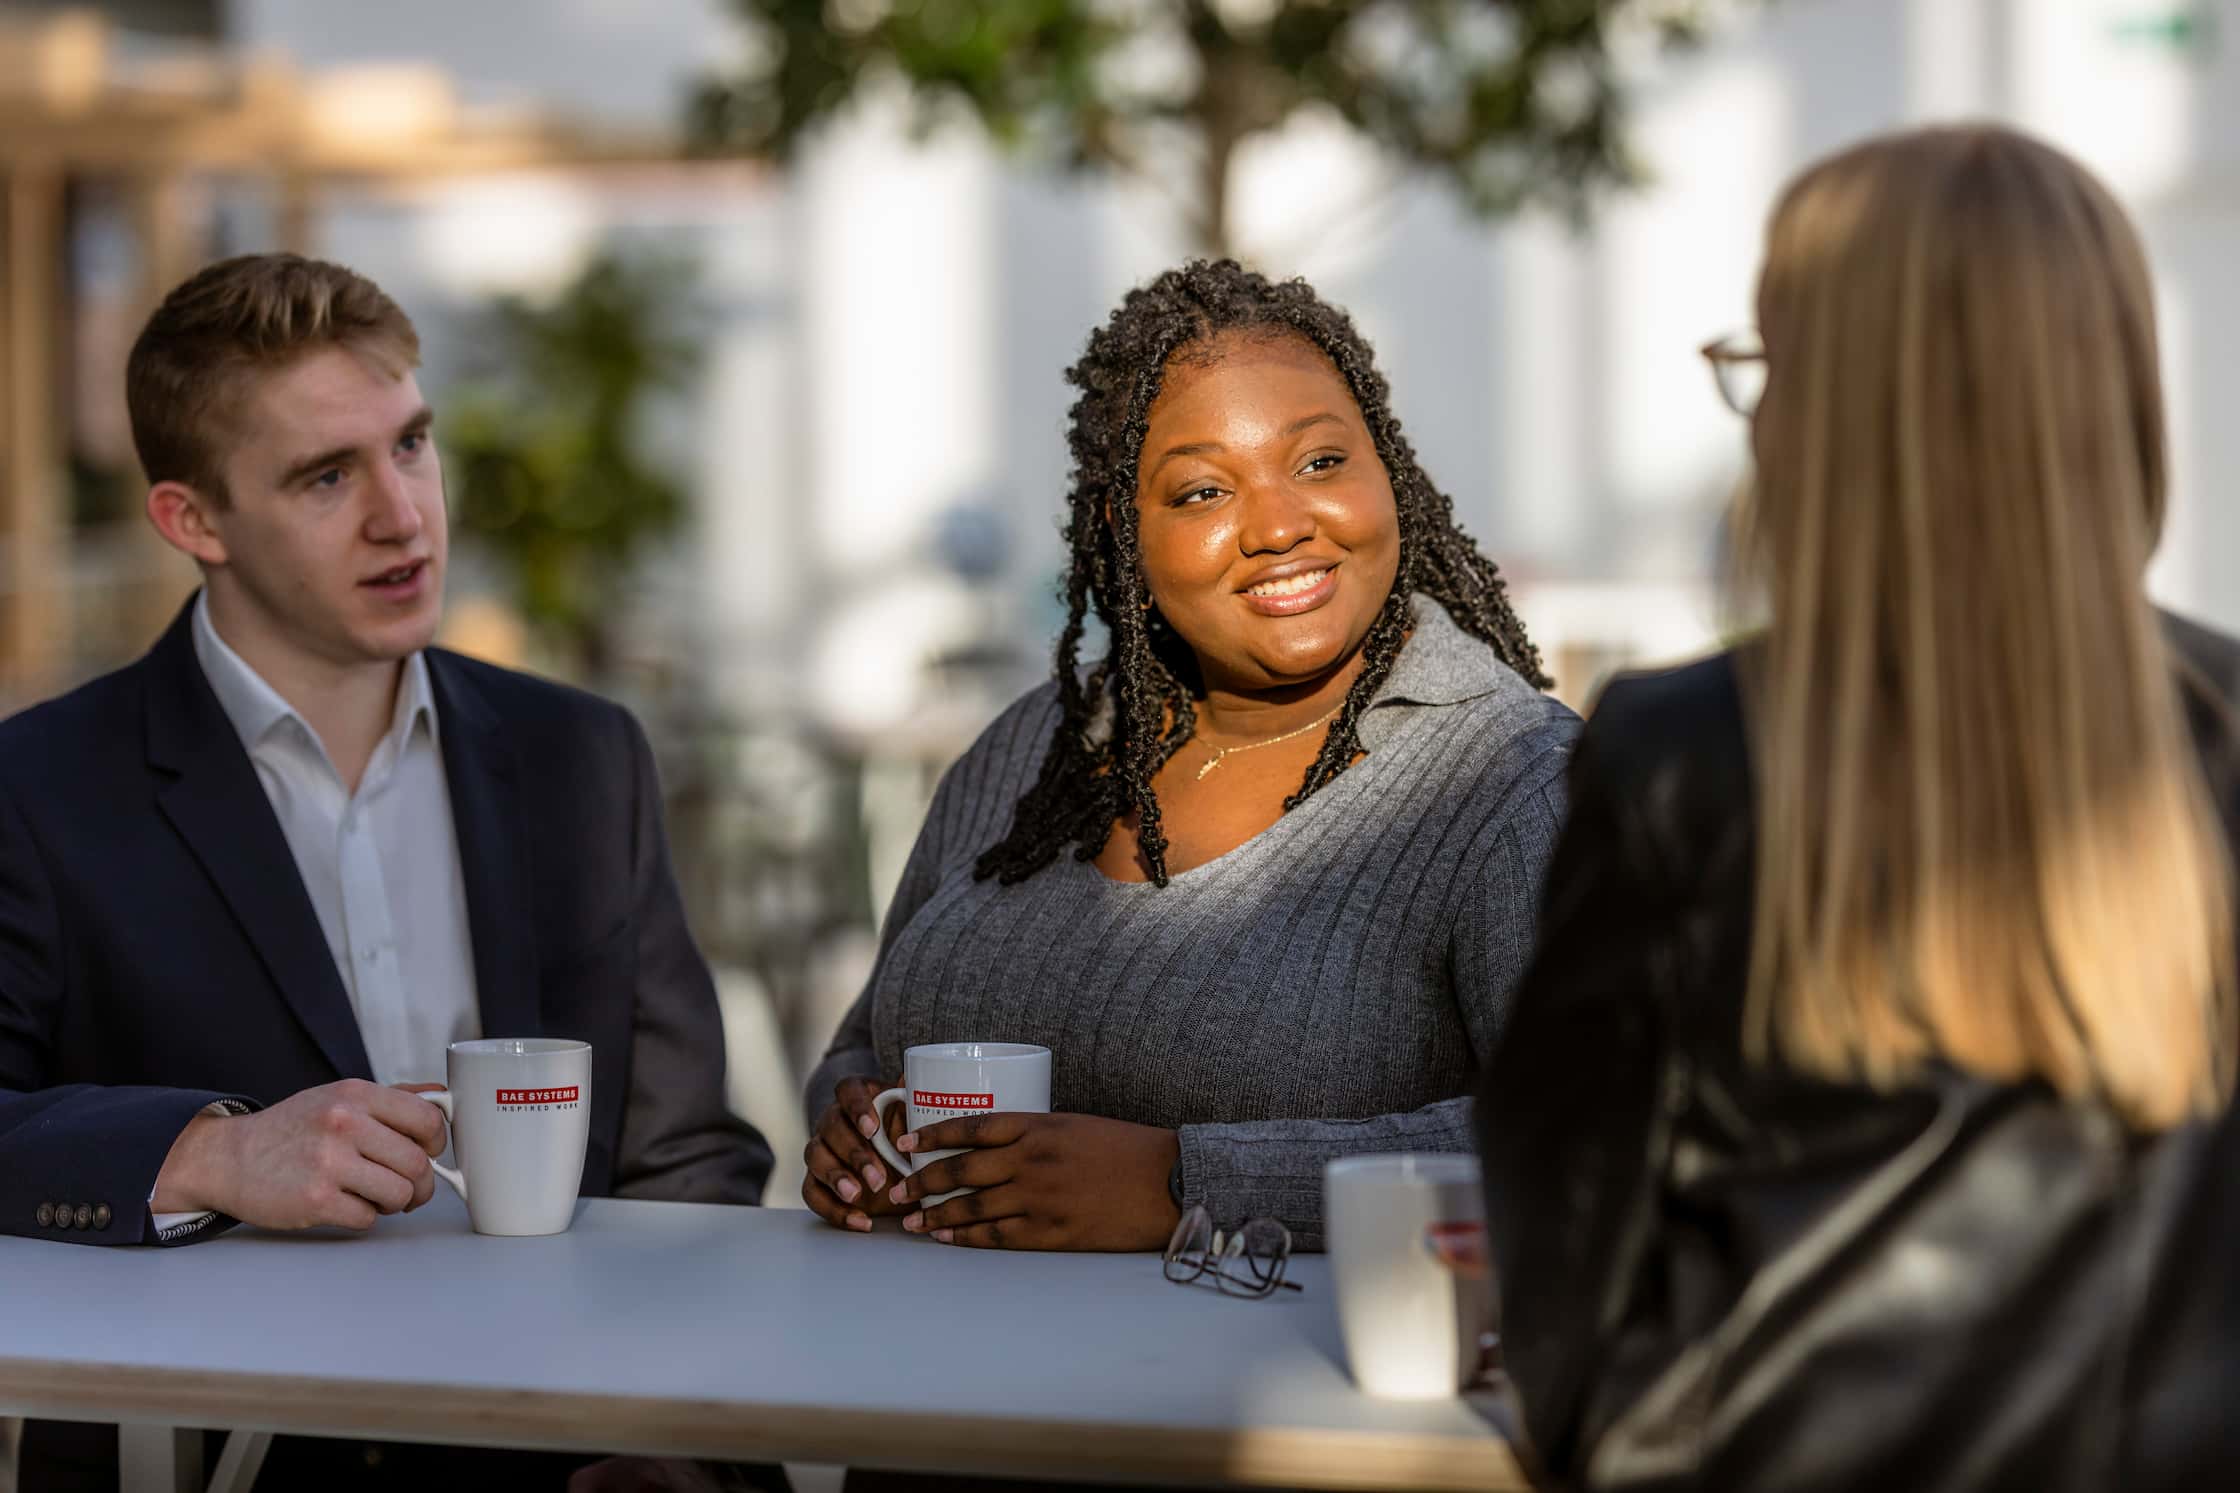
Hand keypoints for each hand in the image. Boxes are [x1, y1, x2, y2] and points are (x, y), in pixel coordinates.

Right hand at [152, 1079, 450, 1229]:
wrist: (228, 1157)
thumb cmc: (291, 1129)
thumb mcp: (339, 1097)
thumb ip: (393, 1098)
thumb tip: (444, 1098)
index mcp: (356, 1095)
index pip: (428, 1119)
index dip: (436, 1143)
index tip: (427, 1152)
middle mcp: (344, 1123)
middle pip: (418, 1164)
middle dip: (421, 1183)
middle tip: (407, 1187)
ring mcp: (329, 1162)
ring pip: (400, 1194)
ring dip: (395, 1202)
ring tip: (376, 1195)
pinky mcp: (315, 1200)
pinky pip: (368, 1218)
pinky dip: (363, 1216)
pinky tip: (345, 1204)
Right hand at [801, 1076, 912, 1231]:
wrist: (899, 1163)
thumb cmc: (907, 1134)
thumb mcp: (915, 1120)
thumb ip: (914, 1103)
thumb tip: (914, 1082)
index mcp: (859, 1097)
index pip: (848, 1090)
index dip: (856, 1107)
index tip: (872, 1128)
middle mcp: (834, 1120)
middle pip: (831, 1127)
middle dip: (853, 1153)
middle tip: (877, 1176)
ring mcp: (821, 1149)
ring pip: (816, 1157)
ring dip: (836, 1178)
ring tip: (857, 1195)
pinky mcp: (817, 1181)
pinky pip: (812, 1193)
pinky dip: (833, 1210)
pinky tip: (860, 1221)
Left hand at [885, 1112, 1180, 1251]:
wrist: (1169, 1182)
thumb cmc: (1127, 1149)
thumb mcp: (1076, 1127)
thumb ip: (1036, 1135)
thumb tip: (1001, 1148)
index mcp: (1039, 1127)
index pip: (972, 1127)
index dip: (934, 1136)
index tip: (908, 1143)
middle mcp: (1032, 1161)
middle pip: (962, 1171)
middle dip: (923, 1182)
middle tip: (897, 1191)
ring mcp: (1040, 1198)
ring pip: (973, 1206)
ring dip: (937, 1215)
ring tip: (913, 1222)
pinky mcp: (1052, 1232)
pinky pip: (997, 1236)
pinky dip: (967, 1238)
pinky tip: (948, 1239)